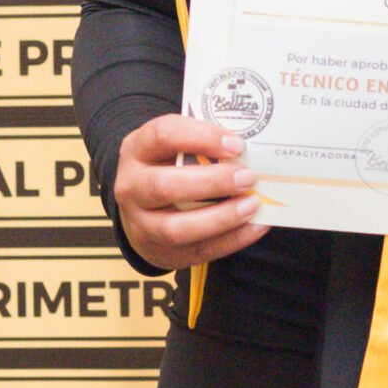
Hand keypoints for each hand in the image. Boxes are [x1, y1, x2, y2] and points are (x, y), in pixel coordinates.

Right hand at [114, 114, 270, 271]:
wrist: (140, 211)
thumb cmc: (167, 169)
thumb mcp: (171, 148)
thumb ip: (201, 146)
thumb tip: (250, 152)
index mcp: (137, 150)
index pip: (162, 135)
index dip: (201, 137)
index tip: (237, 145)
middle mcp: (131, 187)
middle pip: (163, 185)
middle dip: (211, 182)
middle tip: (247, 177)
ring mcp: (141, 224)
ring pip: (175, 228)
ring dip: (220, 217)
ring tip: (252, 205)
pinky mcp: (161, 252)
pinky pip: (199, 250)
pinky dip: (232, 239)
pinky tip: (256, 226)